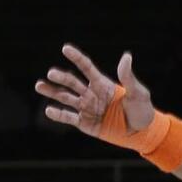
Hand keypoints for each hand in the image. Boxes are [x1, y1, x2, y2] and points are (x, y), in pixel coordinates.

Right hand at [35, 45, 153, 135]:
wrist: (143, 133)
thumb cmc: (142, 110)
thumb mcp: (138, 93)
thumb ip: (128, 78)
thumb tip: (126, 56)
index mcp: (102, 84)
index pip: (86, 68)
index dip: (76, 58)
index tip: (65, 48)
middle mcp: (91, 94)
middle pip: (73, 82)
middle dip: (62, 78)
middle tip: (52, 73)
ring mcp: (87, 108)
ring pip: (66, 98)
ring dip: (52, 92)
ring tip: (39, 86)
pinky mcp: (86, 123)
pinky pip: (70, 118)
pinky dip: (59, 115)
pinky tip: (49, 109)